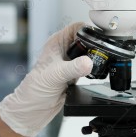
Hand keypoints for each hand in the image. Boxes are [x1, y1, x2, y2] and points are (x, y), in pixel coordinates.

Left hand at [0, 22, 92, 136]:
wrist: (33, 109)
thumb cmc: (34, 89)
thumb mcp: (56, 75)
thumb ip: (74, 68)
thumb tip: (88, 62)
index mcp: (56, 42)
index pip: (77, 27)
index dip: (89, 29)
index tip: (100, 36)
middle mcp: (63, 50)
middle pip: (85, 39)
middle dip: (95, 44)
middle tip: (103, 51)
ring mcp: (68, 62)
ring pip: (87, 53)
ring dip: (94, 57)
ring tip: (98, 62)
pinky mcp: (73, 74)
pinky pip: (87, 66)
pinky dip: (92, 68)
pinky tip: (94, 72)